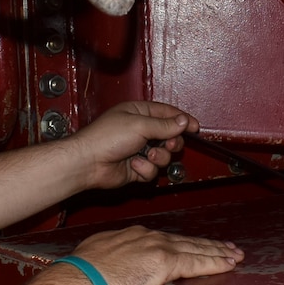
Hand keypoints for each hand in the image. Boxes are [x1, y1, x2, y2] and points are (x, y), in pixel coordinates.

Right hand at [60, 226, 243, 284]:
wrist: (78, 283)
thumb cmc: (79, 279)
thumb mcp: (94, 261)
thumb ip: (110, 263)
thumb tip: (110, 272)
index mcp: (129, 236)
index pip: (164, 239)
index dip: (182, 243)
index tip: (193, 245)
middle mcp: (145, 236)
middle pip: (184, 240)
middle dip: (206, 244)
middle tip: (226, 247)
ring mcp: (156, 247)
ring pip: (195, 248)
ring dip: (216, 252)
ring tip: (234, 255)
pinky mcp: (164, 262)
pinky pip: (196, 262)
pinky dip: (214, 263)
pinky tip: (228, 264)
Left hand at [62, 101, 200, 189]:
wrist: (88, 162)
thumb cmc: (105, 138)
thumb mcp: (139, 125)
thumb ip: (164, 125)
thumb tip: (183, 122)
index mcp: (139, 113)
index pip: (167, 114)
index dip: (182, 120)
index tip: (195, 127)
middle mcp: (139, 131)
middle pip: (169, 137)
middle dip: (171, 143)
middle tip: (168, 145)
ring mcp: (138, 150)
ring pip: (163, 157)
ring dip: (157, 158)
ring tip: (146, 156)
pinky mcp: (136, 168)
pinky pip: (152, 171)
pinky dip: (144, 170)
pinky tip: (133, 165)